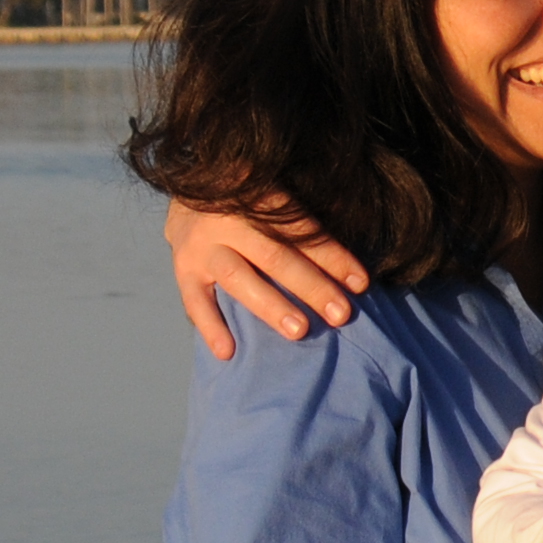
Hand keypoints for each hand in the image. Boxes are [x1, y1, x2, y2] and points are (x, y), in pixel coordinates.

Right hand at [165, 194, 368, 357]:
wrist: (188, 189)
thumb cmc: (249, 198)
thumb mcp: (272, 192)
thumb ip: (302, 218)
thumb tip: (348, 260)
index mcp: (256, 194)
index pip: (301, 231)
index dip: (333, 257)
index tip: (360, 283)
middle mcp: (227, 219)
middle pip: (274, 256)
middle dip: (311, 287)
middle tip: (341, 314)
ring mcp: (201, 245)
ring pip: (238, 278)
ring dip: (271, 306)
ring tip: (299, 331)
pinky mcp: (182, 267)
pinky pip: (194, 300)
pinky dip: (210, 327)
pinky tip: (228, 352)